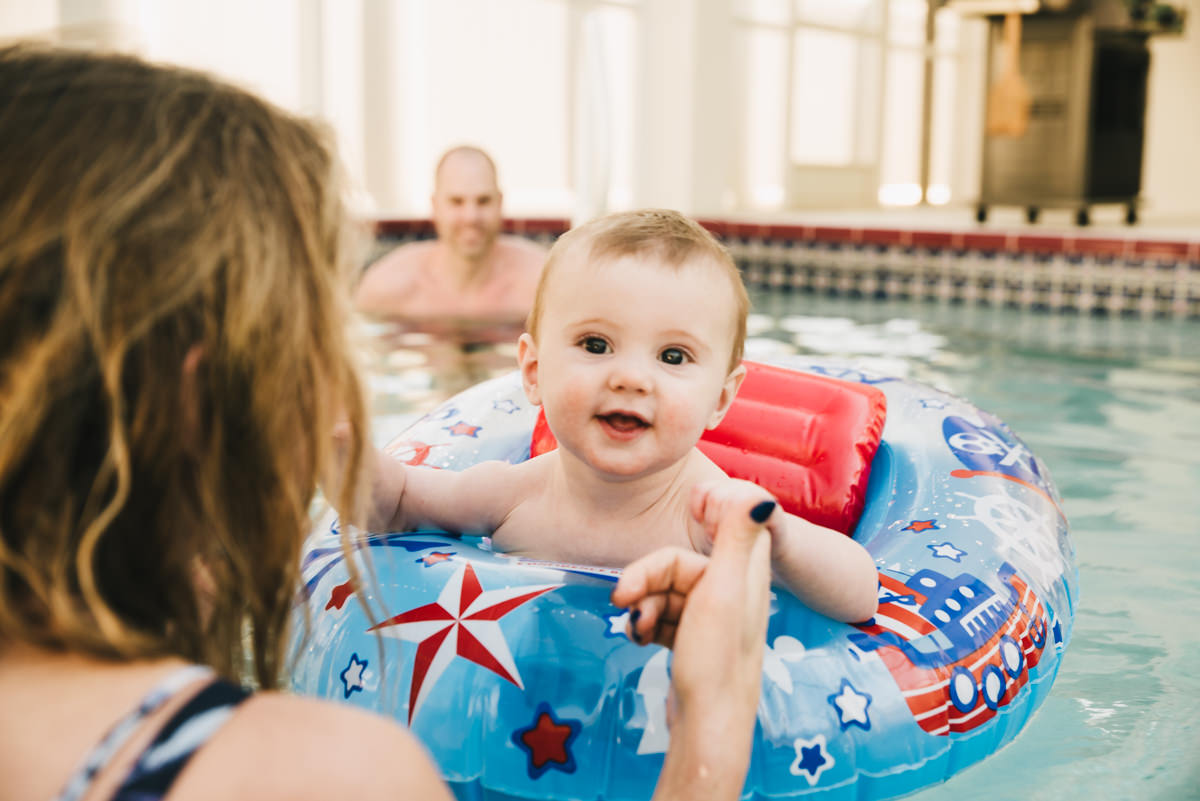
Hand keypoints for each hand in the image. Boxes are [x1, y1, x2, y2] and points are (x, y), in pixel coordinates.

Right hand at [610, 487, 773, 799]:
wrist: (706, 727)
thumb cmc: (716, 660)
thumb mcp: (722, 592)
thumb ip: (737, 539)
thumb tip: (762, 497)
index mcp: (744, 574)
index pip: (719, 527)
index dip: (699, 518)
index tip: (677, 520)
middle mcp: (732, 592)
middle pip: (676, 564)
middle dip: (645, 579)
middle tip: (620, 599)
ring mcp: (712, 619)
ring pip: (665, 592)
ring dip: (642, 606)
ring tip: (634, 631)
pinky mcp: (694, 641)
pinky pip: (662, 617)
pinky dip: (646, 624)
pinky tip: (638, 641)